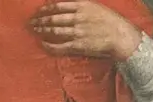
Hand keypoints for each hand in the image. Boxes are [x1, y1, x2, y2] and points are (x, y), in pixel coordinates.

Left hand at [28, 1, 142, 60]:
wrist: (121, 36)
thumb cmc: (112, 21)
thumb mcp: (96, 6)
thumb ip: (81, 5)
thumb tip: (67, 5)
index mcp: (82, 5)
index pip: (58, 5)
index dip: (45, 8)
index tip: (39, 10)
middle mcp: (78, 17)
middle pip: (53, 18)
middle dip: (40, 19)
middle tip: (32, 21)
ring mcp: (77, 32)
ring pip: (54, 30)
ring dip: (42, 30)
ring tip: (35, 30)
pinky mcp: (78, 45)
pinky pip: (59, 46)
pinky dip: (49, 45)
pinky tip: (43, 44)